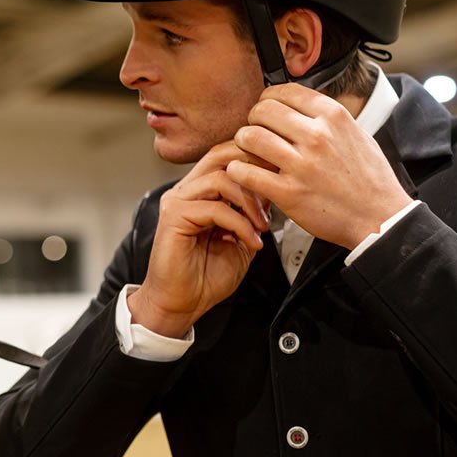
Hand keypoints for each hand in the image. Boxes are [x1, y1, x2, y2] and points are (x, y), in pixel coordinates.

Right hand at [128, 141, 272, 337]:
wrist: (182, 303)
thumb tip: (274, 191)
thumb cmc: (206, 275)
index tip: (281, 176)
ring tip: (263, 225)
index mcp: (200, 190)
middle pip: (220, 154)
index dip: (255, 157)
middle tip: (277, 186)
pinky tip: (252, 242)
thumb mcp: (242, 238)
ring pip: (220, 177)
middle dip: (253, 166)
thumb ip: (253, 213)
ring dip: (250, 200)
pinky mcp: (174, 217)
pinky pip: (215, 208)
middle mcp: (186, 189)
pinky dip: (240, 224)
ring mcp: (178, 200)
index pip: (226, 154)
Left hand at [228, 83, 412, 249]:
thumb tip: (298, 104)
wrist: (380, 218)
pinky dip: (237, 170)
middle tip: (254, 131)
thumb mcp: (356, 134)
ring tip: (247, 151)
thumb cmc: (368, 179)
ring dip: (242, 142)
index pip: (284, 91)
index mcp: (333, 117)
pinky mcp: (288, 193)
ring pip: (250, 136)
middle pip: (263, 110)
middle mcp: (317, 136)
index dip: (267, 98)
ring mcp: (302, 165)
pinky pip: (246, 172)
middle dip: (252, 119)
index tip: (266, 109)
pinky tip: (241, 172)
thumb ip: (326, 118)